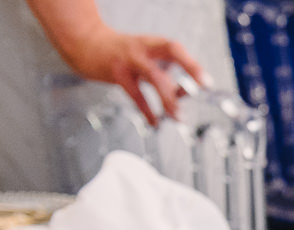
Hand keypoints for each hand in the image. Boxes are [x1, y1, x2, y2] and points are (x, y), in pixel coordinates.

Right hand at [63, 28, 207, 124]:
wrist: (86, 43)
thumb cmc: (121, 54)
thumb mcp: (145, 58)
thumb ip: (164, 73)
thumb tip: (183, 94)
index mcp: (152, 43)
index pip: (176, 48)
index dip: (192, 63)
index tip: (206, 81)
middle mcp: (143, 48)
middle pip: (171, 51)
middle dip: (189, 69)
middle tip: (201, 90)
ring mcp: (130, 60)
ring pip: (154, 77)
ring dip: (168, 98)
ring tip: (178, 116)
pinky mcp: (117, 74)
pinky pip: (136, 96)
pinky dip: (147, 111)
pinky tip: (154, 123)